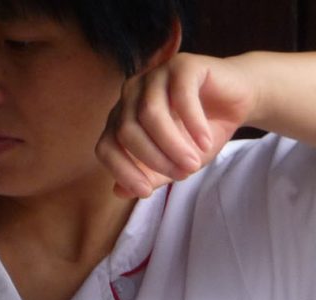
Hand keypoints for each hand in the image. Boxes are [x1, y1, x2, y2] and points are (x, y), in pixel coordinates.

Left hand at [96, 52, 256, 198]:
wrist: (239, 101)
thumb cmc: (200, 134)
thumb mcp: (173, 162)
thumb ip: (148, 175)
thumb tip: (119, 192)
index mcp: (120, 117)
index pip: (105, 147)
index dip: (122, 171)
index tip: (146, 192)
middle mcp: (130, 94)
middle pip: (127, 132)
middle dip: (154, 159)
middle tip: (183, 174)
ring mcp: (154, 75)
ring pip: (150, 115)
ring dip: (172, 144)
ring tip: (194, 163)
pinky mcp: (182, 64)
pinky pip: (181, 96)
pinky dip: (193, 124)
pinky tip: (205, 141)